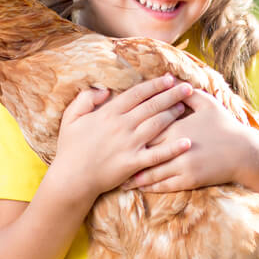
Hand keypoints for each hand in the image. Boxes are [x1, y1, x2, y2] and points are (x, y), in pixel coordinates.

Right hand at [53, 75, 194, 199]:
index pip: (137, 94)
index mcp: (109, 113)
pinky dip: (173, 149)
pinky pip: (157, 155)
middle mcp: (122, 126)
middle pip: (152, 106)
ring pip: (157, 125)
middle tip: (187, 87)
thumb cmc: (70, 148)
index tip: (169, 78)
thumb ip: (85, 99)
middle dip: (172, 95)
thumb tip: (104, 90)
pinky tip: (187, 142)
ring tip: (185, 107)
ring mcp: (129, 145)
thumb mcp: (71, 118)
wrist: (71, 179)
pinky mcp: (134, 163)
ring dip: (173, 114)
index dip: (154, 85)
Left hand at [123, 89, 258, 192]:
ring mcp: (182, 165)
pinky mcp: (189, 180)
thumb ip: (185, 92)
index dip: (130, 132)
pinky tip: (139, 186)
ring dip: (133, 176)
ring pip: (151, 172)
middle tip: (106, 157)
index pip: (146, 129)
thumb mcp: (207, 103)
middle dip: (125, 156)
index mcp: (176, 127)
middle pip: (143, 152)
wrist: (244, 152)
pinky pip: (164, 184)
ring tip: (117, 178)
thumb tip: (170, 79)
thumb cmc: (224, 125)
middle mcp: (176, 147)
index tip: (115, 133)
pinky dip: (150, 186)